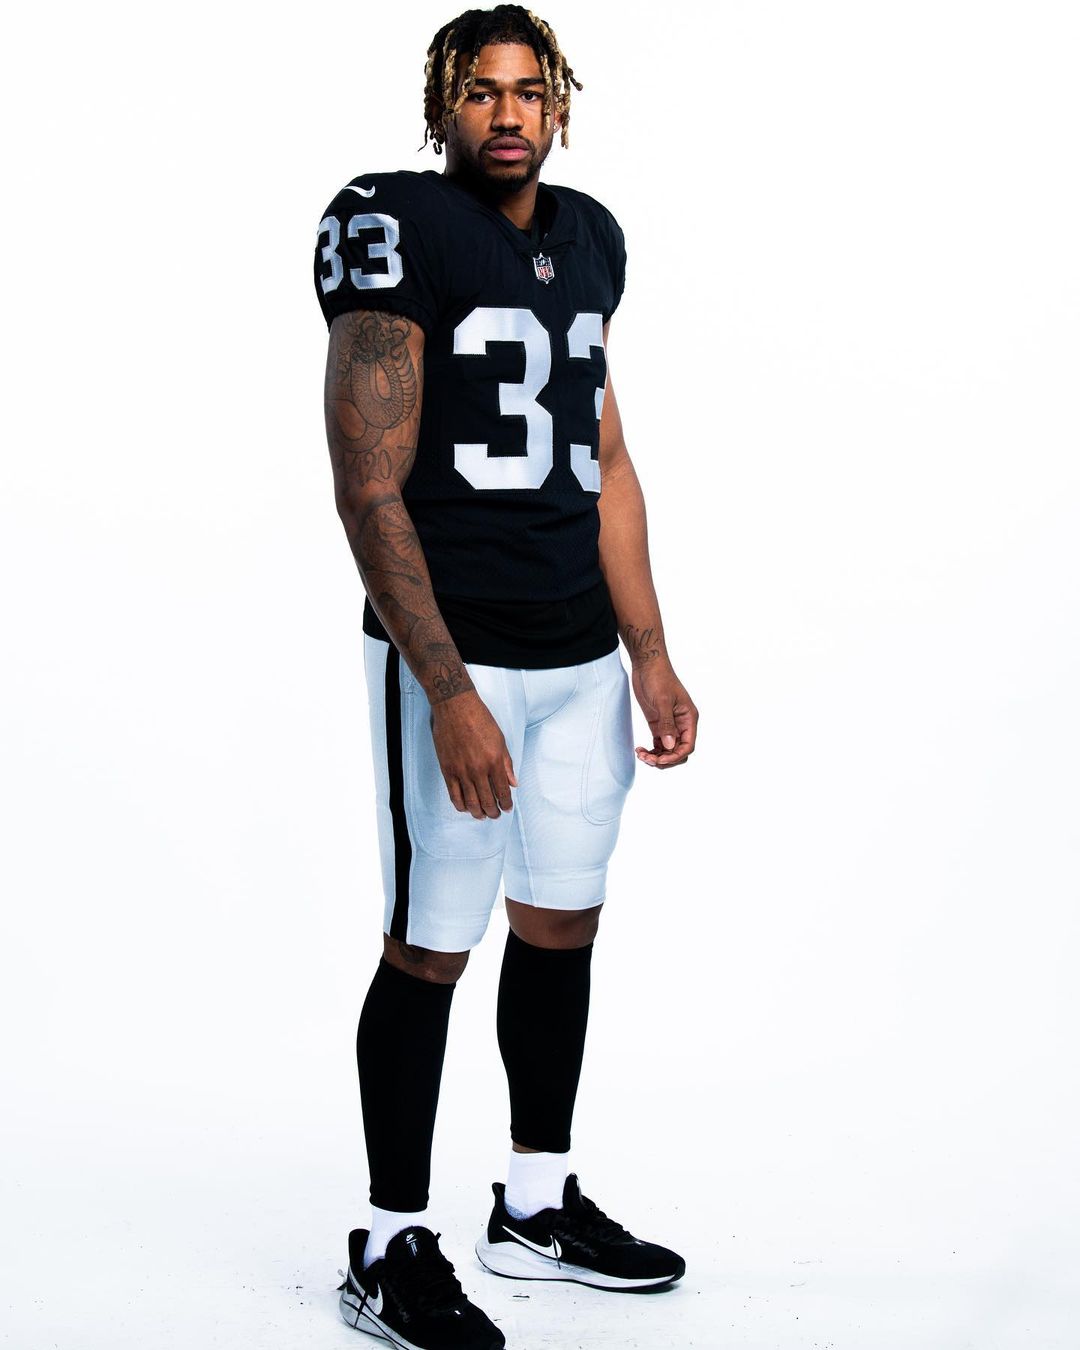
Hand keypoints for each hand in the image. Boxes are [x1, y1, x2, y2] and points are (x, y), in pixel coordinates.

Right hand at [430, 691, 517, 817]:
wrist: (455, 707)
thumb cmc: (480, 719)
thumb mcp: (500, 739)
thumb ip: (506, 764)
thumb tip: (513, 783)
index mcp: (495, 761)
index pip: (503, 792)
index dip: (506, 804)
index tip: (507, 808)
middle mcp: (479, 769)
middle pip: (487, 801)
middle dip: (493, 812)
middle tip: (495, 815)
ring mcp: (462, 771)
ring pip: (471, 802)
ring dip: (478, 813)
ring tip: (482, 815)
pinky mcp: (448, 770)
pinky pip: (454, 795)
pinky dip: (461, 805)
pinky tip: (466, 807)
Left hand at [631, 663, 697, 768]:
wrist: (647, 665)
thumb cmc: (658, 678)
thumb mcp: (662, 701)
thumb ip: (667, 724)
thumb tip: (670, 745)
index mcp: (688, 718)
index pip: (688, 745)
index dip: (675, 756)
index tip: (660, 760)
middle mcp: (681, 724)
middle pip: (678, 751)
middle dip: (665, 759)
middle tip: (647, 758)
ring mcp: (670, 725)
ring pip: (668, 750)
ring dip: (656, 757)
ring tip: (641, 755)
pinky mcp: (658, 724)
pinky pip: (659, 744)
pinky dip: (651, 751)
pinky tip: (640, 750)